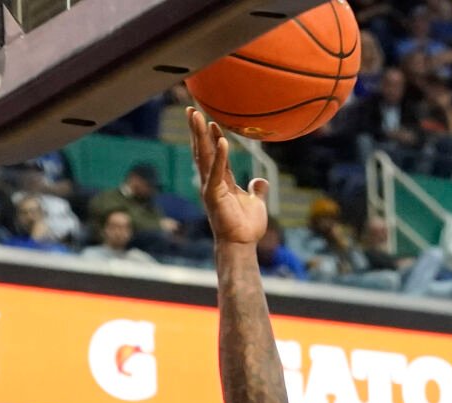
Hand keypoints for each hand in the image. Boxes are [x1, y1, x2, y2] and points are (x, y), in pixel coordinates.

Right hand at [187, 107, 267, 246]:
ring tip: (196, 115)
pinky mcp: (213, 195)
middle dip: (196, 129)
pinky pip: (217, 172)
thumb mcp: (256, 203)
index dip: (213, 137)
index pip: (215, 154)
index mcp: (222, 181)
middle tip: (191, 108)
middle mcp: (212, 181)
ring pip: (203, 156)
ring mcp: (210, 187)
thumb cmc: (247, 227)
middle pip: (203, 150)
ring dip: (200, 135)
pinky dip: (220, 157)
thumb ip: (257, 190)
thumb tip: (260, 181)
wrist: (242, 244)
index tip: (210, 120)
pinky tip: (222, 141)